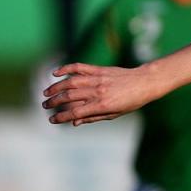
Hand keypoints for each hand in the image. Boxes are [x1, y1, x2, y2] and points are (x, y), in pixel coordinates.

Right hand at [42, 63, 162, 125]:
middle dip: (54, 102)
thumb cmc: (132, 101)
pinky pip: (80, 67)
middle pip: (69, 97)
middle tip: (45, 106)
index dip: (60, 117)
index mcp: (102, 105)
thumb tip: (74, 122)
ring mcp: (98, 79)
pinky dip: (66, 68)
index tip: (51, 120)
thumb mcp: (114, 114)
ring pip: (71, 82)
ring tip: (46, 92)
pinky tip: (56, 72)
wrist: (146, 82)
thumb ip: (93, 117)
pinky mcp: (100, 69)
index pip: (75, 112)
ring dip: (56, 87)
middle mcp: (98, 92)